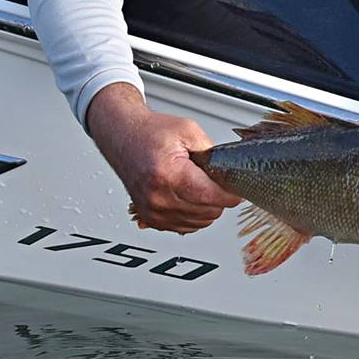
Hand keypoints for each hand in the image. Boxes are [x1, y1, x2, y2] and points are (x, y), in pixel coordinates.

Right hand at [86, 83, 240, 232]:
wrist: (123, 137)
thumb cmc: (150, 133)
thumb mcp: (188, 131)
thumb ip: (214, 153)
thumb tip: (230, 173)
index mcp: (169, 175)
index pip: (212, 198)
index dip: (230, 194)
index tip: (236, 188)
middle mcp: (159, 198)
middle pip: (209, 212)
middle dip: (218, 197)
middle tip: (214, 180)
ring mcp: (154, 211)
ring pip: (200, 222)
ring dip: (206, 207)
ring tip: (198, 186)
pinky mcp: (151, 218)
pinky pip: (186, 227)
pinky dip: (193, 215)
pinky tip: (190, 198)